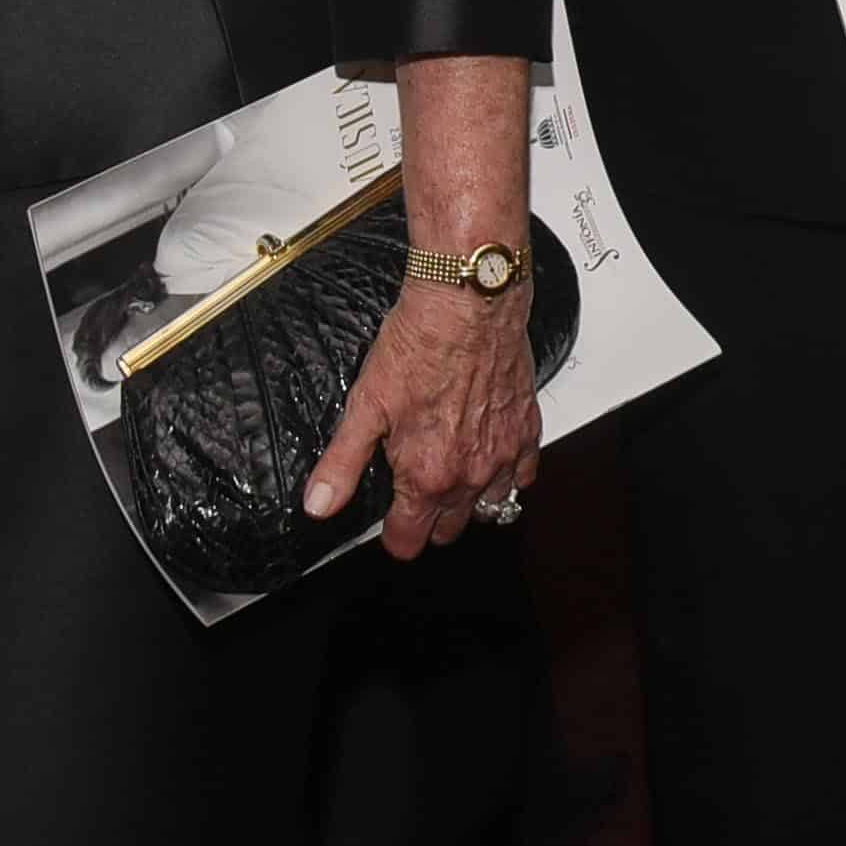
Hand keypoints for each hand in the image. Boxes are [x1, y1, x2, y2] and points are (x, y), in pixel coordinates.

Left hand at [305, 279, 541, 558]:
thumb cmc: (420, 346)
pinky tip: (490, 457)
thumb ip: (342, 464)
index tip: (388, 523)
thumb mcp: (365, 406)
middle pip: (449, 530)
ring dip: (469, 501)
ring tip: (451, 477)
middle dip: (429, 520)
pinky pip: (524, 475)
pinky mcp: (527, 430)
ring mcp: (503, 455)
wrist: (467, 304)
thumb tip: (319, 504)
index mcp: (427, 476)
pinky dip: (508, 475)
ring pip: (490, 507)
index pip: (409, 541)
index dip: (393, 536)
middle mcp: (469, 475)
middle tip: (415, 492)